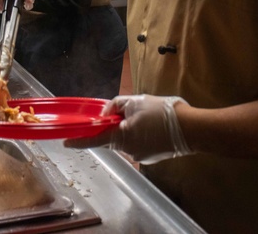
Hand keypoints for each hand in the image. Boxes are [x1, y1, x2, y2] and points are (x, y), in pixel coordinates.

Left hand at [65, 95, 191, 164]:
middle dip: (118, 125)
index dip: (78, 141)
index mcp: (121, 137)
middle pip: (114, 137)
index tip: (66, 142)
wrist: (191, 129)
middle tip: (132, 111)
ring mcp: (141, 156)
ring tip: (150, 116)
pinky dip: (144, 134)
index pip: (94, 140)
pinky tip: (157, 125)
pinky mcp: (152, 157)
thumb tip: (106, 114)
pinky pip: (141, 143)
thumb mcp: (136, 101)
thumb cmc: (162, 113)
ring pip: (129, 139)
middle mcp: (128, 150)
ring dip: (133, 129)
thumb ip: (117, 106)